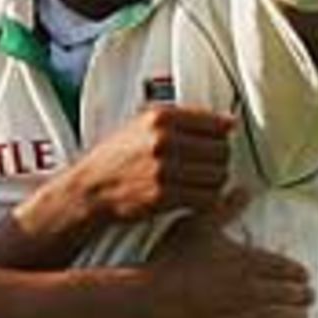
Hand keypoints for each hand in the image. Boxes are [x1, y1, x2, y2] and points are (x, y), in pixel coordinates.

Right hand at [74, 104, 235, 224]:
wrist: (89, 189)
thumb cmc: (117, 157)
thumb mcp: (142, 124)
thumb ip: (181, 119)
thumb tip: (228, 122)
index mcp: (161, 116)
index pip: (216, 123)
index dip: (223, 135)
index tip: (219, 143)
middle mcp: (163, 140)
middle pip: (221, 150)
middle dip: (219, 160)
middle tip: (208, 167)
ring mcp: (164, 169)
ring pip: (218, 175)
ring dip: (215, 182)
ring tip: (201, 183)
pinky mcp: (164, 196)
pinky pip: (206, 198)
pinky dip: (207, 200)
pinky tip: (195, 198)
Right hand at [144, 189, 313, 317]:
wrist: (153, 298)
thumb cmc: (173, 259)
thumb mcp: (198, 226)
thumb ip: (224, 208)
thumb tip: (244, 189)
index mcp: (248, 261)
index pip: (286, 268)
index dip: (299, 273)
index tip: (305, 276)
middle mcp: (252, 289)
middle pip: (290, 294)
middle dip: (303, 295)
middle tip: (310, 297)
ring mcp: (243, 315)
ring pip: (283, 317)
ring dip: (297, 316)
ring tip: (303, 316)